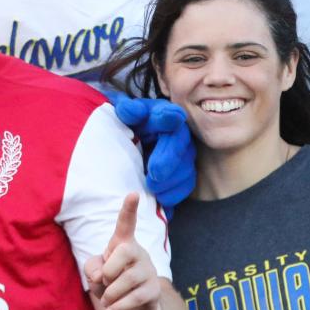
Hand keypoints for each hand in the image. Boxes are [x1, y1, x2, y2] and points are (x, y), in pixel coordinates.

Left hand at [85, 193, 162, 309]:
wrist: (131, 308)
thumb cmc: (110, 282)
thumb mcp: (94, 272)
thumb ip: (92, 267)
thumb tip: (102, 275)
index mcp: (123, 244)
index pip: (126, 224)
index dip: (129, 209)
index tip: (133, 194)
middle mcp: (139, 254)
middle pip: (125, 251)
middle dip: (109, 268)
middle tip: (104, 280)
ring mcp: (149, 272)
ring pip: (128, 279)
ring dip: (110, 293)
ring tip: (105, 300)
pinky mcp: (154, 291)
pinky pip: (135, 298)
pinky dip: (117, 306)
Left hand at [111, 95, 196, 211]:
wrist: (129, 142)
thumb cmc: (127, 126)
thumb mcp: (124, 115)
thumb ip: (127, 111)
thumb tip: (130, 110)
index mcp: (164, 116)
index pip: (170, 115)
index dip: (169, 118)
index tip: (172, 118)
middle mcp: (179, 135)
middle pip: (180, 149)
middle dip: (168, 162)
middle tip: (154, 175)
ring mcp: (183, 155)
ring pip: (185, 170)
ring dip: (170, 183)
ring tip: (153, 189)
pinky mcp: (183, 173)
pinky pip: (184, 186)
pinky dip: (173, 194)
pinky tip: (161, 200)